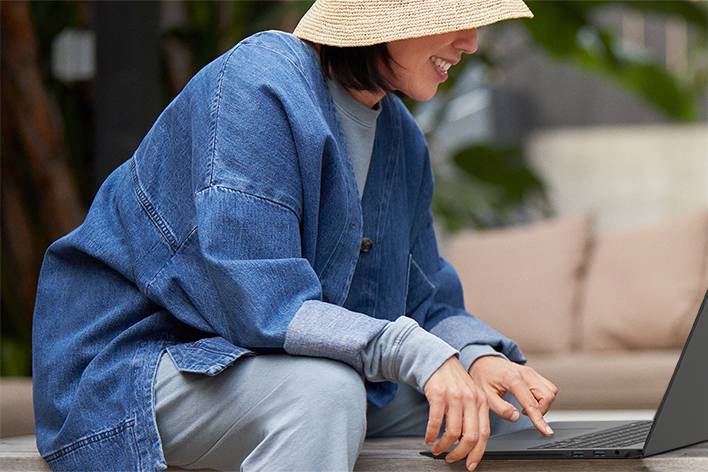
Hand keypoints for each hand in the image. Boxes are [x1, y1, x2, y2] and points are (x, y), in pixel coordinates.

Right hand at [423, 356, 488, 470]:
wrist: (437, 359)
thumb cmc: (453, 381)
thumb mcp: (470, 396)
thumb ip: (473, 416)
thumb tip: (470, 443)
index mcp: (481, 402)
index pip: (484, 434)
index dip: (477, 453)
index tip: (470, 464)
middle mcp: (471, 399)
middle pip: (470, 436)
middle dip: (460, 453)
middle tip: (451, 458)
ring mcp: (455, 397)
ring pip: (452, 432)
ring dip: (443, 445)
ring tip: (437, 448)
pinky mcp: (438, 394)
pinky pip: (435, 422)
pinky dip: (431, 435)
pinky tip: (429, 438)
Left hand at [468, 356, 558, 435]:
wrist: (484, 361)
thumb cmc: (484, 377)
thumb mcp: (485, 395)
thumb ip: (500, 408)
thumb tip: (515, 417)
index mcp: (513, 379)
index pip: (531, 403)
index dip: (539, 419)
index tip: (546, 431)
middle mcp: (526, 373)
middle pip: (548, 395)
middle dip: (541, 410)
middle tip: (525, 414)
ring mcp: (532, 372)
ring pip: (551, 390)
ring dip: (544, 404)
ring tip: (527, 407)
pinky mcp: (534, 373)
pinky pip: (548, 387)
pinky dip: (544, 397)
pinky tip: (530, 400)